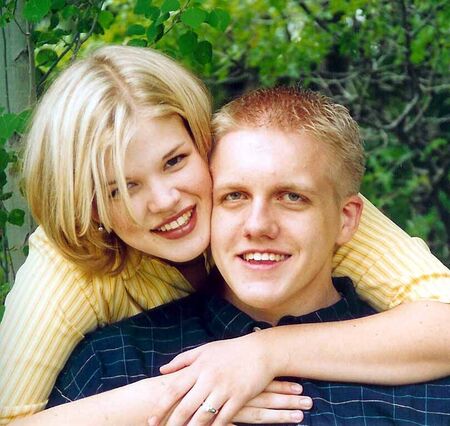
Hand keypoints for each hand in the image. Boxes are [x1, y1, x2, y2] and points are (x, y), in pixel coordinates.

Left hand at [159, 333, 300, 424]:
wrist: (260, 351)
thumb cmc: (230, 350)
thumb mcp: (204, 350)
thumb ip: (182, 360)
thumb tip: (162, 370)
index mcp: (199, 367)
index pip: (174, 389)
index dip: (161, 406)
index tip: (151, 419)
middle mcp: (209, 379)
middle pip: (186, 406)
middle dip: (172, 423)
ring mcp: (224, 389)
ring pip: (203, 416)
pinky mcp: (239, 397)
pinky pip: (224, 418)